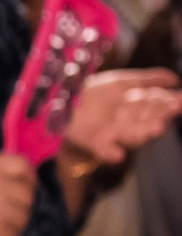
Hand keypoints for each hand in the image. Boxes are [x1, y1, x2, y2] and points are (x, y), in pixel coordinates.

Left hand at [67, 67, 181, 161]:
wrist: (66, 107)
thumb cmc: (98, 96)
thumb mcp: (123, 83)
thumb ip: (148, 80)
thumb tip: (174, 79)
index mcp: (139, 108)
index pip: (157, 104)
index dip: (169, 103)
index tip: (180, 100)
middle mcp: (130, 123)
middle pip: (148, 119)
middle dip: (161, 116)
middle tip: (174, 110)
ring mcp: (114, 134)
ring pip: (133, 135)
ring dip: (145, 132)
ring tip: (156, 129)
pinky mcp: (94, 143)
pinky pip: (103, 150)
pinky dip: (110, 153)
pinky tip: (118, 155)